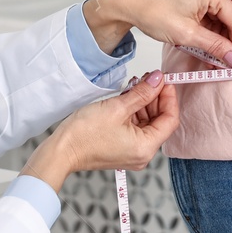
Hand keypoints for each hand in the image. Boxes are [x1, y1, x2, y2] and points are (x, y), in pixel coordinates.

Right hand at [21, 72, 177, 189]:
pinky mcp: (122, 148)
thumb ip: (142, 93)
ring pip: (147, 123)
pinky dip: (134, 112)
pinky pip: (136, 128)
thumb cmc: (83, 135)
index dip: (169, 97)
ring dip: (144, 103)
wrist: (61, 151)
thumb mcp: (117, 107)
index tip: (164, 80)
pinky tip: (128, 97)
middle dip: (156, 98)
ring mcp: (132, 152)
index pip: (170, 119)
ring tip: (135, 86)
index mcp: (145, 147)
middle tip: (149, 79)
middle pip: (160, 121)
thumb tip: (158, 80)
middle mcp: (142, 154)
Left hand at [86, 0, 231, 67]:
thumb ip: (214, 47)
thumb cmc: (151, 11)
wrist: (126, 0)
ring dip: (215, 35)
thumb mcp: (186, 34)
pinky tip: (202, 41)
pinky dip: (206, 26)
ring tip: (209, 55)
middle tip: (222, 62)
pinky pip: (208, 8)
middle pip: (227, 16)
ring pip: (218, 14)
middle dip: (225, 40)